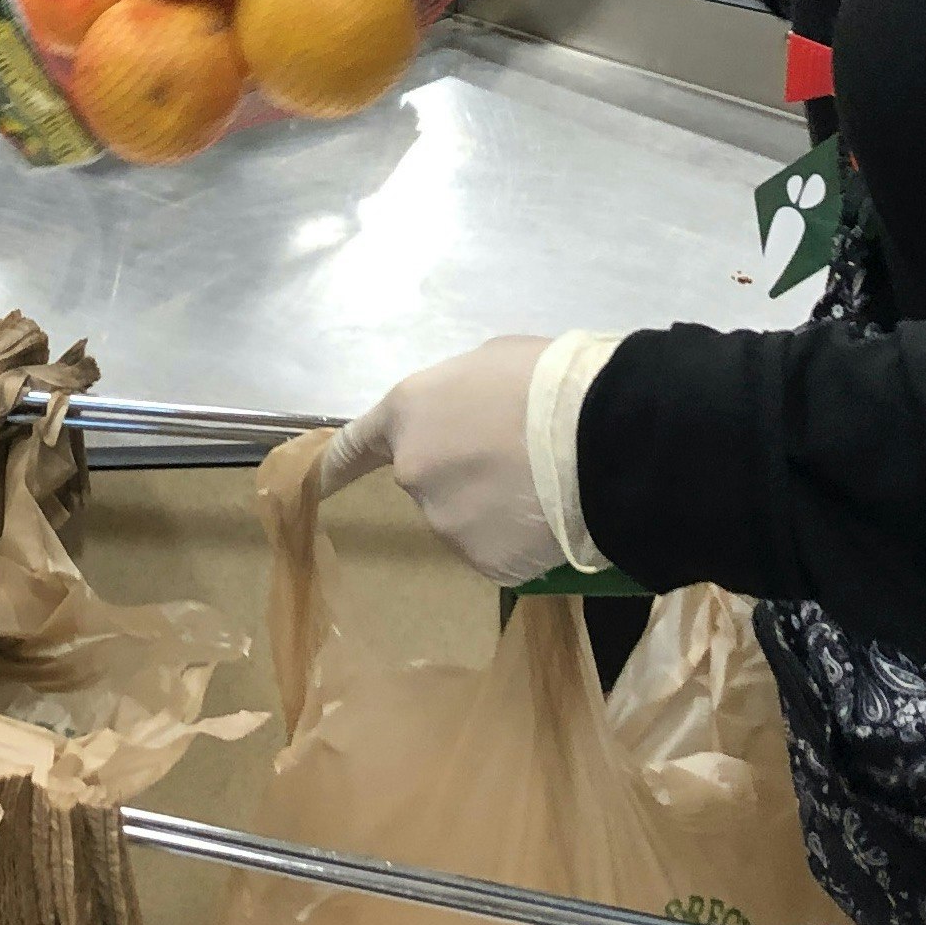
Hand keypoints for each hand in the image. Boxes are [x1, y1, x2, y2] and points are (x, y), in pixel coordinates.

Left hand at [315, 335, 557, 584]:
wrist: (607, 436)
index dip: (340, 463)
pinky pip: (498, 551)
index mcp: (409, 412)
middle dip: (463, 475)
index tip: (318, 483)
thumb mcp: (494, 363)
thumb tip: (468, 416)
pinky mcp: (483, 561)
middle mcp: (413, 471)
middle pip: (428, 481)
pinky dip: (519, 541)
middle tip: (519, 460)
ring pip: (464, 519)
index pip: (356, 444)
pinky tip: (551, 518)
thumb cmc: (552, 382)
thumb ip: (461, 396)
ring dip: (492, 510)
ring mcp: (445, 522)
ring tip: (546, 486)